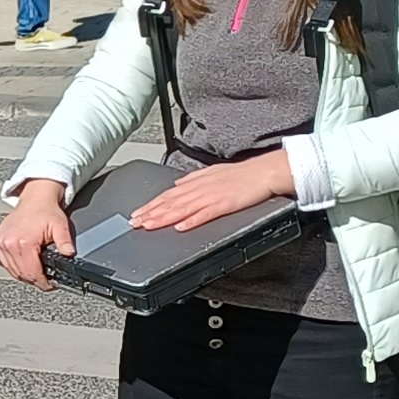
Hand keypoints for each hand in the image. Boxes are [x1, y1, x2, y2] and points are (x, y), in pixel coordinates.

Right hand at [0, 181, 75, 286]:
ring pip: (12, 270)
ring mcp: (0, 242)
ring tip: (35, 270)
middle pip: (22, 273)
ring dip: (24, 273)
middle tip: (44, 278)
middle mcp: (9, 243)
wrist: (35, 198)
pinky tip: (24, 262)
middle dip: (34, 279)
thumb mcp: (60, 226)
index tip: (49, 285)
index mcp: (24, 241)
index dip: (42, 282)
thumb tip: (69, 254)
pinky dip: (13, 266)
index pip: (32, 272)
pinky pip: (4, 262)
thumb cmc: (46, 210)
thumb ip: (65, 242)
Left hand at [129, 150, 291, 230]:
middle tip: (134, 223)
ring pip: (182, 208)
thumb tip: (177, 184)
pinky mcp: (224, 204)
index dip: (151, 205)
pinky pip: (205, 214)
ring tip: (149, 225)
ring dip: (164, 218)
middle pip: (170, 202)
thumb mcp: (212, 172)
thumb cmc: (241, 174)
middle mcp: (200, 189)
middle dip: (150, 213)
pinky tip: (180, 227)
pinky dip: (191, 220)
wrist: (263, 171)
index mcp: (196, 183)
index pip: (168, 195)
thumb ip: (193, 179)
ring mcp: (211, 196)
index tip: (137, 214)